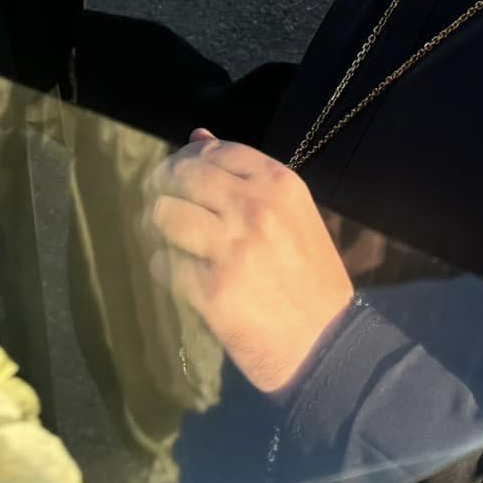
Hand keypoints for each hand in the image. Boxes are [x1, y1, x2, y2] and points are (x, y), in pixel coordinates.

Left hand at [145, 129, 353, 393]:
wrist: (326, 346)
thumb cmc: (311, 280)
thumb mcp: (292, 216)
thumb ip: (245, 177)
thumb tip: (198, 135)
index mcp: (279, 185)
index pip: (214, 151)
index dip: (188, 158)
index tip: (178, 174)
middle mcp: (255, 209)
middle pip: (182, 176)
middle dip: (162, 186)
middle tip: (159, 203)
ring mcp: (232, 249)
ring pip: (164, 215)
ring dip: (156, 226)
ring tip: (166, 238)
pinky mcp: (211, 290)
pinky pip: (163, 264)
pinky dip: (164, 268)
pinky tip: (180, 276)